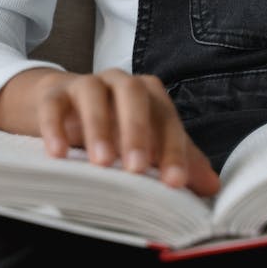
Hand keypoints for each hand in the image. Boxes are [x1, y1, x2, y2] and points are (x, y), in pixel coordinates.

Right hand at [33, 68, 219, 196]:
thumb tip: (212, 185)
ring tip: (100, 162)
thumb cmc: (114, 126)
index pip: (166, 117)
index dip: (173, 149)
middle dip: (137, 129)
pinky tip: (59, 154)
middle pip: (133, 94)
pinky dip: (56, 127)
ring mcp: (85, 84)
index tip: (175, 182)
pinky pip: (54, 104)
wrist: (64, 105)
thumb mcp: (146, 143)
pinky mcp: (54, 94)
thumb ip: (177, 160)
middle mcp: (119, 82)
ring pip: (94, 93)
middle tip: (137, 168)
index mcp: (148, 93)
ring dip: (98, 125)